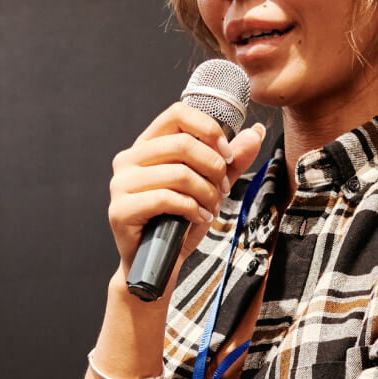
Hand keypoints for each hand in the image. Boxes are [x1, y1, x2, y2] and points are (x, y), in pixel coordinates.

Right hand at [108, 103, 264, 273]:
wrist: (159, 265)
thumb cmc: (180, 223)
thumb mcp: (211, 187)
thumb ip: (231, 161)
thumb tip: (257, 132)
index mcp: (147, 146)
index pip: (177, 113)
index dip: (209, 129)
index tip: (228, 155)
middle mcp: (128, 159)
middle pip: (182, 142)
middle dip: (213, 167)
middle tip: (223, 189)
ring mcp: (121, 184)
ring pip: (178, 172)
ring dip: (206, 193)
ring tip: (212, 208)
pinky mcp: (121, 209)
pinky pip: (167, 198)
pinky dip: (192, 209)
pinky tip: (199, 219)